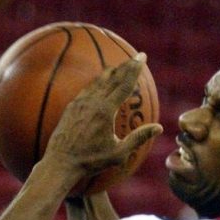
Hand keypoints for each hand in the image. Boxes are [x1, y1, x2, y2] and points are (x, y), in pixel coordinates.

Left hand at [45, 56, 162, 178]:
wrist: (60, 163)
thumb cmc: (91, 161)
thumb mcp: (118, 153)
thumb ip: (138, 138)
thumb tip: (159, 127)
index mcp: (105, 111)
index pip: (124, 85)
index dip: (134, 70)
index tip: (141, 57)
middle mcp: (92, 102)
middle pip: (112, 78)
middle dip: (126, 66)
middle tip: (136, 56)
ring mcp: (79, 103)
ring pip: (97, 81)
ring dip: (110, 72)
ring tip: (119, 66)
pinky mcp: (71, 107)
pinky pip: (86, 89)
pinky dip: (96, 82)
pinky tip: (98, 83)